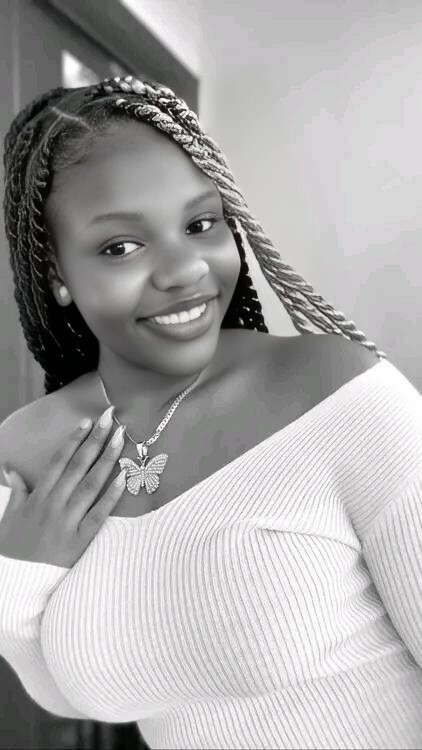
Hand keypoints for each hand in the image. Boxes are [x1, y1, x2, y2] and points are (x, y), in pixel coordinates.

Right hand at [0, 407, 126, 566]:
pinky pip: (98, 515)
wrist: (16, 583)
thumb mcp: (9, 516)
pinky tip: (124, 478)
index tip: (88, 422)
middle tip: (112, 418)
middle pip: (78, 466)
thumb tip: (12, 470)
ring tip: (121, 439)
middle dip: (96, 440)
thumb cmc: (13, 548)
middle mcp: (54, 504)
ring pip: (91, 485)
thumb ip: (16, 491)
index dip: (74, 440)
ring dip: (107, 460)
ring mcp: (67, 522)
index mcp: (38, 496)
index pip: (59, 461)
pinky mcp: (79, 541)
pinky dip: (112, 496)